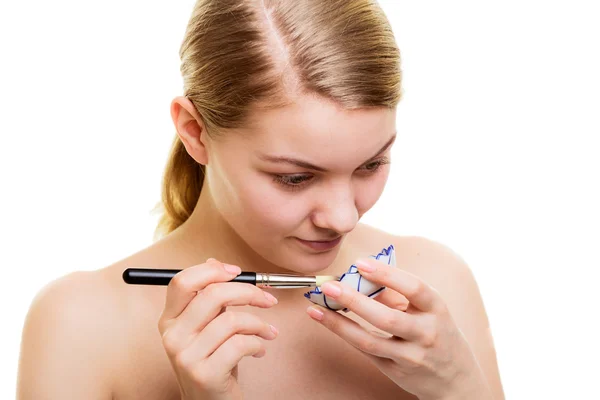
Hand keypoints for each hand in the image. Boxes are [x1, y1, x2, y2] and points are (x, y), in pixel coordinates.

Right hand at [158, 258, 278, 399]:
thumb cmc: (213, 360)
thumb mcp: (208, 326)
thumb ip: (210, 297)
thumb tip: (215, 262)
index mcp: (169, 319)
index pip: (183, 281)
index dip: (212, 270)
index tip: (238, 272)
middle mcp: (172, 336)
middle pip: (212, 295)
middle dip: (249, 292)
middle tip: (268, 299)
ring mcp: (186, 356)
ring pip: (231, 320)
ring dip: (259, 324)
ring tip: (268, 331)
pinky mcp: (204, 374)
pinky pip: (240, 344)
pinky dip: (258, 343)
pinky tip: (260, 349)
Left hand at [305, 257, 492, 399]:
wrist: (458, 381)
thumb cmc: (439, 334)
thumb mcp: (428, 310)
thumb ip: (398, 295)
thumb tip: (362, 278)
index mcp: (437, 309)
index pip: (414, 288)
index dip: (386, 274)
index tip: (360, 263)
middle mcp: (426, 333)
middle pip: (387, 317)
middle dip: (354, 300)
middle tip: (329, 286)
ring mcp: (411, 356)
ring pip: (370, 340)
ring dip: (339, 322)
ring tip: (317, 306)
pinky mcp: (396, 371)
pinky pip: (366, 351)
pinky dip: (344, 334)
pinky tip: (326, 320)